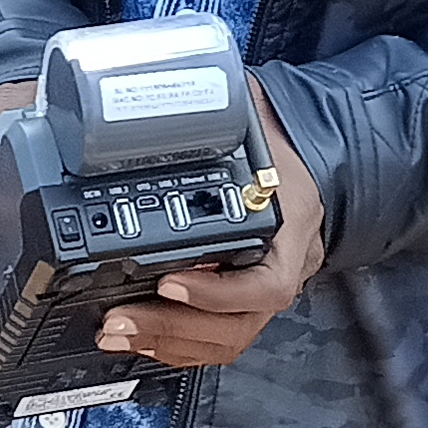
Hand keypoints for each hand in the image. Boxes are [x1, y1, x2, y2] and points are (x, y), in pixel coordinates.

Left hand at [97, 77, 325, 371]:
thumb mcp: (253, 112)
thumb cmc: (277, 135)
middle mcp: (283, 266)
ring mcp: (265, 288)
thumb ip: (220, 104)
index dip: (218, 293)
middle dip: (174, 327)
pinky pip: (218, 339)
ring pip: (226, 340)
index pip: (268, 283)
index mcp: (290, 224)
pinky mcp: (246, 300)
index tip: (169, 280)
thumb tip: (168, 82)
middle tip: (119, 318)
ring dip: (169, 343)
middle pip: (237, 324)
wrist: (310, 152)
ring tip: (118, 333)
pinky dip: (179, 345)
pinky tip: (141, 339)